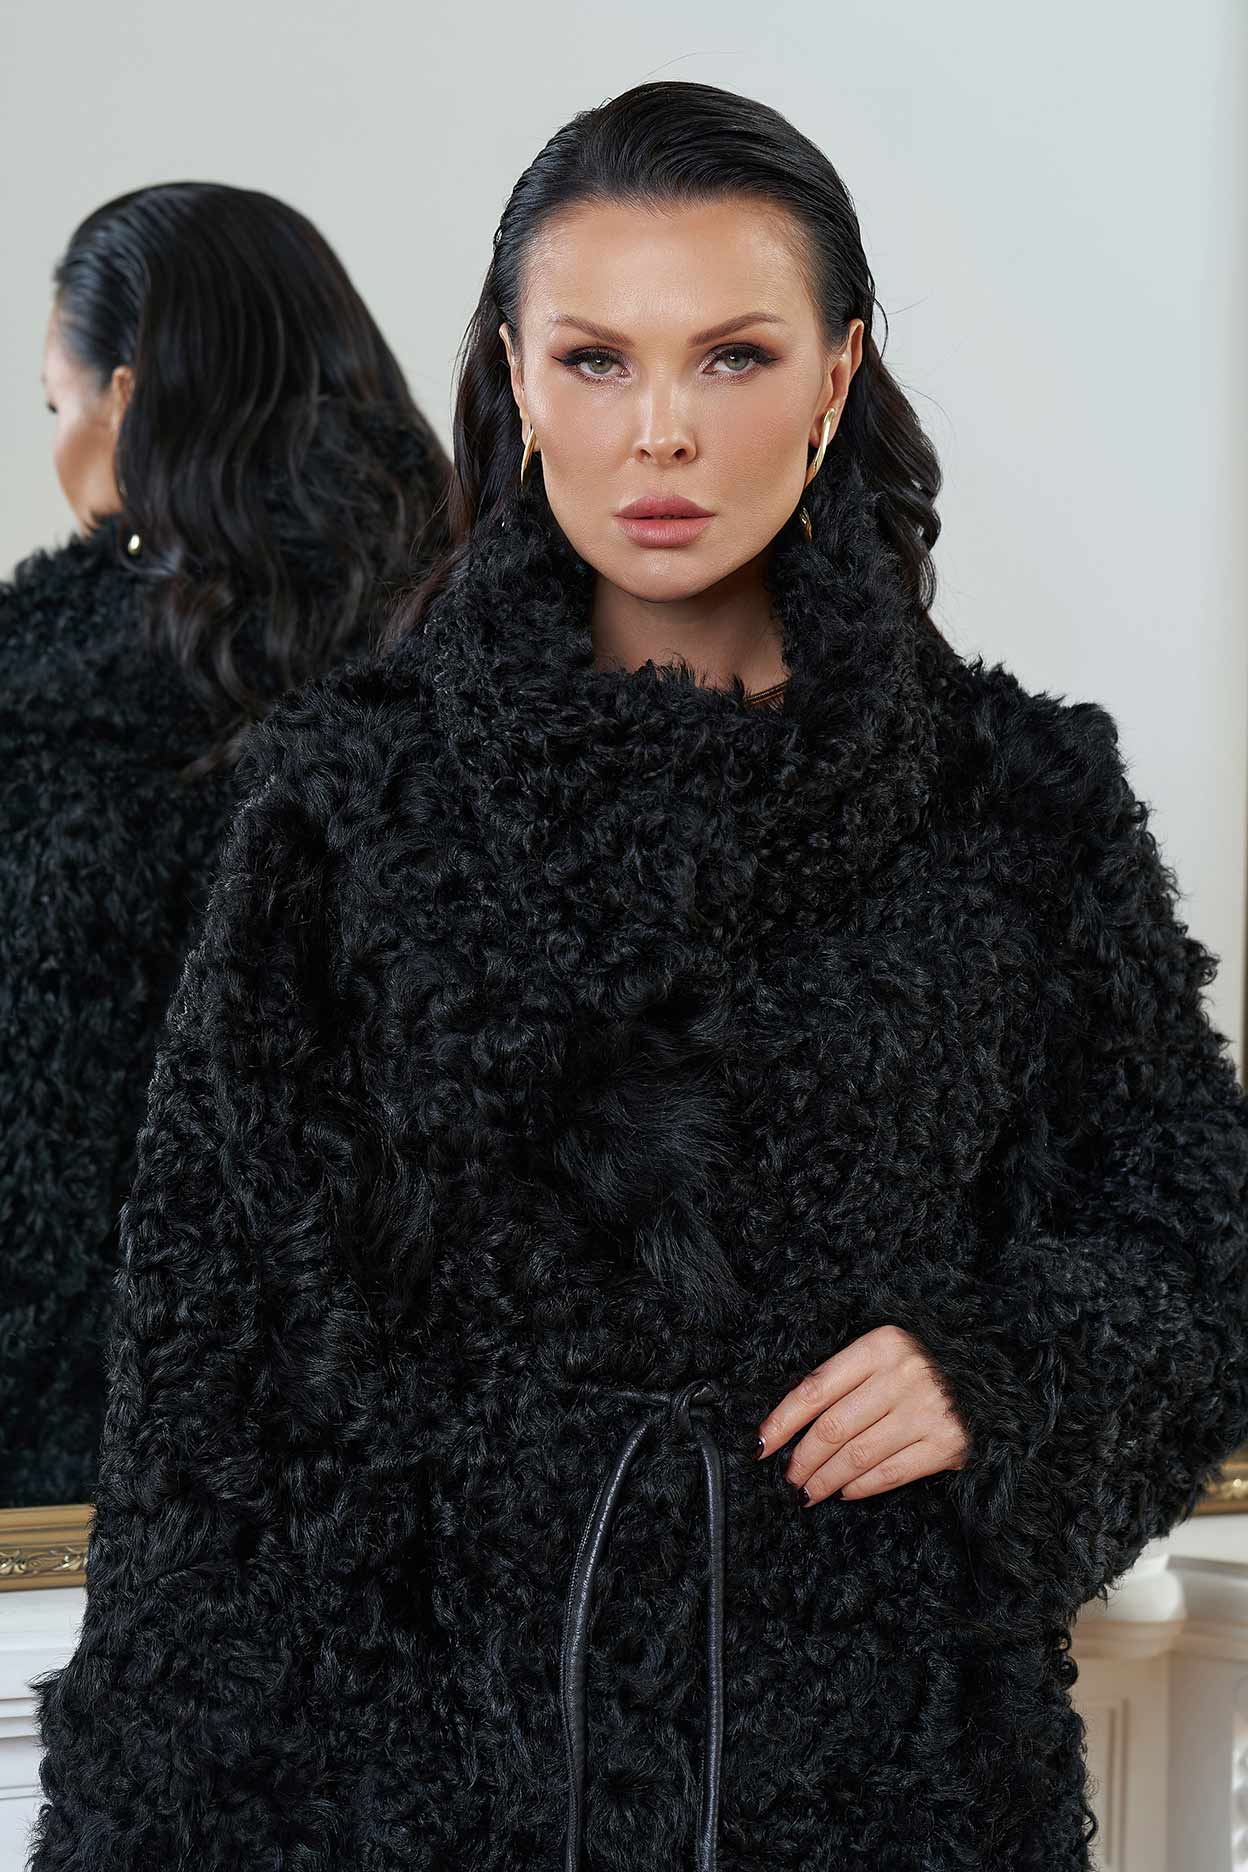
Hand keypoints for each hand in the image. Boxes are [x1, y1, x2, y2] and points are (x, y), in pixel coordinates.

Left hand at [756, 1324, 971, 1505]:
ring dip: (825, 1479)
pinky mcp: (948, 1444)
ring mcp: (927, 1410)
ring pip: (857, 1455)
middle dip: (802, 1459)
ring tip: (808, 1492)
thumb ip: (847, 1378)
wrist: (992, 1378)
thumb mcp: (886, 1354)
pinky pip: (890, 1473)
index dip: (782, 1422)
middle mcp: (903, 1374)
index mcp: (880, 1345)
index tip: (762, 1446)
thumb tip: (794, 1426)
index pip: (815, 1389)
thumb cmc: (924, 1367)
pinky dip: (861, 1487)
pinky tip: (844, 1492)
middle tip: (788, 1478)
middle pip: (832, 1428)